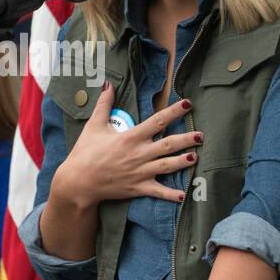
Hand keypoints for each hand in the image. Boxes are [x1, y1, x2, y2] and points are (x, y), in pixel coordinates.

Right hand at [53, 81, 201, 206]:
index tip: (188, 104)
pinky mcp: (138, 188)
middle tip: (201, 135)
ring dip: (183, 161)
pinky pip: (158, 191)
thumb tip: (108, 84)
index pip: (157, 121)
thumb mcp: (94, 125)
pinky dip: (171, 195)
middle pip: (168, 145)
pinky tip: (184, 195)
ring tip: (197, 156)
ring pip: (167, 166)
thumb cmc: (85, 153)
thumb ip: (104, 104)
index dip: (174, 112)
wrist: (78, 181)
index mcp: (130, 137)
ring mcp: (140, 172)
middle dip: (186, 139)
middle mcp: (138, 154)